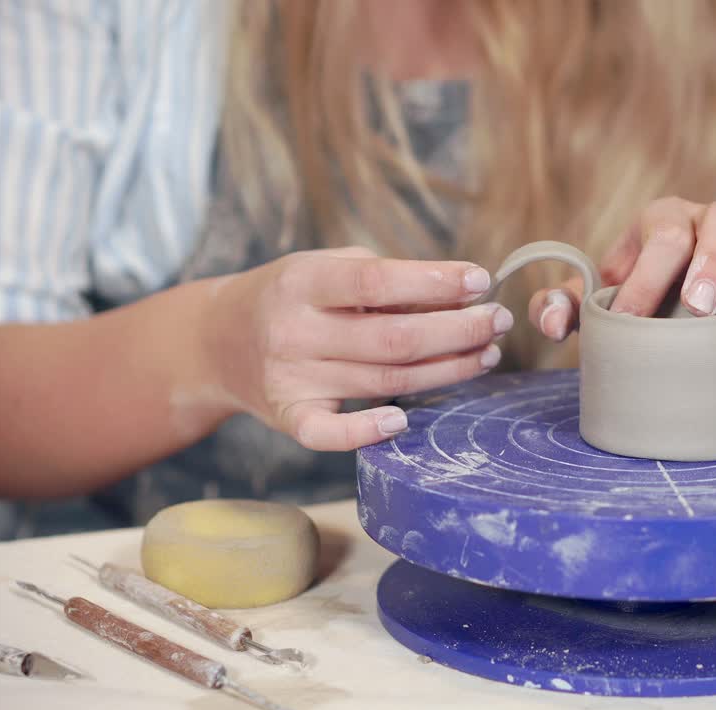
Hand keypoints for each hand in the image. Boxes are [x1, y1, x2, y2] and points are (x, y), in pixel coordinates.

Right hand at [205, 247, 512, 450]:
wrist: (217, 340)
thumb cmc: (291, 297)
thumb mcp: (324, 268)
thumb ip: (383, 280)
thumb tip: (459, 293)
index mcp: (303, 282)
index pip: (379, 281)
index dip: (436, 281)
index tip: (481, 279)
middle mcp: (293, 331)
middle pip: (394, 339)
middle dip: (458, 329)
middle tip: (498, 321)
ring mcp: (290, 379)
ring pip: (384, 380)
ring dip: (445, 369)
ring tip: (485, 353)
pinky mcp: (289, 418)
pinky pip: (332, 435)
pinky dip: (369, 431)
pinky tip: (405, 419)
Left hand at [529, 194, 715, 340]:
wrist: (665, 320)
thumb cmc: (627, 305)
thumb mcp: (593, 307)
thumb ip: (562, 309)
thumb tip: (551, 320)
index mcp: (660, 223)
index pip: (659, 236)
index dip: (644, 276)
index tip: (629, 319)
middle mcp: (705, 222)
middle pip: (714, 222)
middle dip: (705, 261)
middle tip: (695, 306)